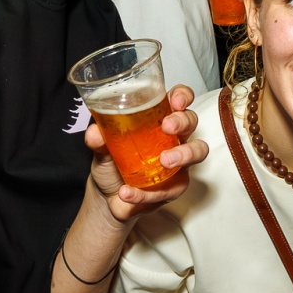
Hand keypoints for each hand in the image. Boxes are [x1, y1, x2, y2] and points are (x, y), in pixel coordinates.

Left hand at [85, 83, 208, 222]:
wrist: (106, 197)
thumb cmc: (111, 163)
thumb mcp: (101, 148)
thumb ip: (98, 140)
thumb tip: (95, 133)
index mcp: (158, 119)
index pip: (178, 100)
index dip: (182, 96)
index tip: (175, 101)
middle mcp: (173, 137)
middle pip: (191, 121)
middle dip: (182, 121)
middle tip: (167, 127)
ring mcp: (179, 162)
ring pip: (197, 151)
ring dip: (183, 154)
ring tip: (164, 161)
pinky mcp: (175, 187)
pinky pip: (170, 189)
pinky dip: (147, 193)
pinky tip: (127, 193)